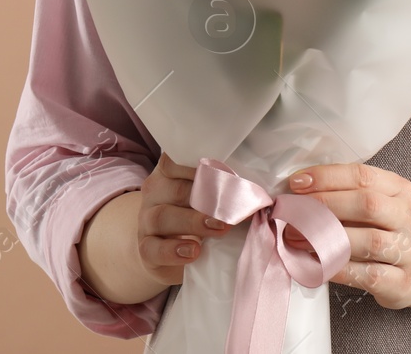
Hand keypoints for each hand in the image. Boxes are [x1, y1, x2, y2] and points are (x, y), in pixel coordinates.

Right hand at [135, 150, 235, 286]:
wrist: (164, 252)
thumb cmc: (195, 216)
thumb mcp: (208, 199)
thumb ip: (225, 191)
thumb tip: (266, 191)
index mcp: (170, 172)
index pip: (177, 159)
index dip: (200, 163)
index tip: (228, 170)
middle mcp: (155, 192)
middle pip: (176, 188)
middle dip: (207, 197)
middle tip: (233, 207)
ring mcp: (145, 221)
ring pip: (162, 216)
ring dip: (193, 222)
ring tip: (219, 229)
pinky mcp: (145, 249)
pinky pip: (152, 248)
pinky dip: (173, 250)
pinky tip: (193, 252)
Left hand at [281, 162, 410, 310]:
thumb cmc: (394, 230)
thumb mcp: (385, 202)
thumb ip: (351, 194)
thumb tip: (301, 192)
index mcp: (401, 191)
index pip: (363, 176)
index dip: (327, 177)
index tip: (297, 183)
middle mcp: (408, 218)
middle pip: (367, 204)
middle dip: (325, 205)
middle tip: (292, 212)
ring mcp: (409, 252)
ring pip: (368, 241)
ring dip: (327, 239)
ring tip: (295, 238)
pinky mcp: (401, 283)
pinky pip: (366, 275)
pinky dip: (338, 268)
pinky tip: (316, 264)